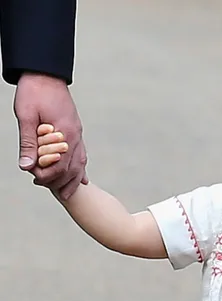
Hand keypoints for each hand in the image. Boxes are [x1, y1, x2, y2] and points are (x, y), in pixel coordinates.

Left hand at [15, 73, 87, 199]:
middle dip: (57, 181)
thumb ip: (27, 142)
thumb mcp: (26, 115)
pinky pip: (82, 156)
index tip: (33, 176)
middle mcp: (75, 136)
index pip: (59, 165)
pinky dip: (80, 170)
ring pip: (79, 165)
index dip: (46, 175)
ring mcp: (78, 134)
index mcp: (64, 133)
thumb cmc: (33, 91)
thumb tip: (26, 166)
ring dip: (72, 181)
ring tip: (65, 193)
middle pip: (71, 169)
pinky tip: (81, 180)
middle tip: (41, 184)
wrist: (44, 71)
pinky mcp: (76, 131)